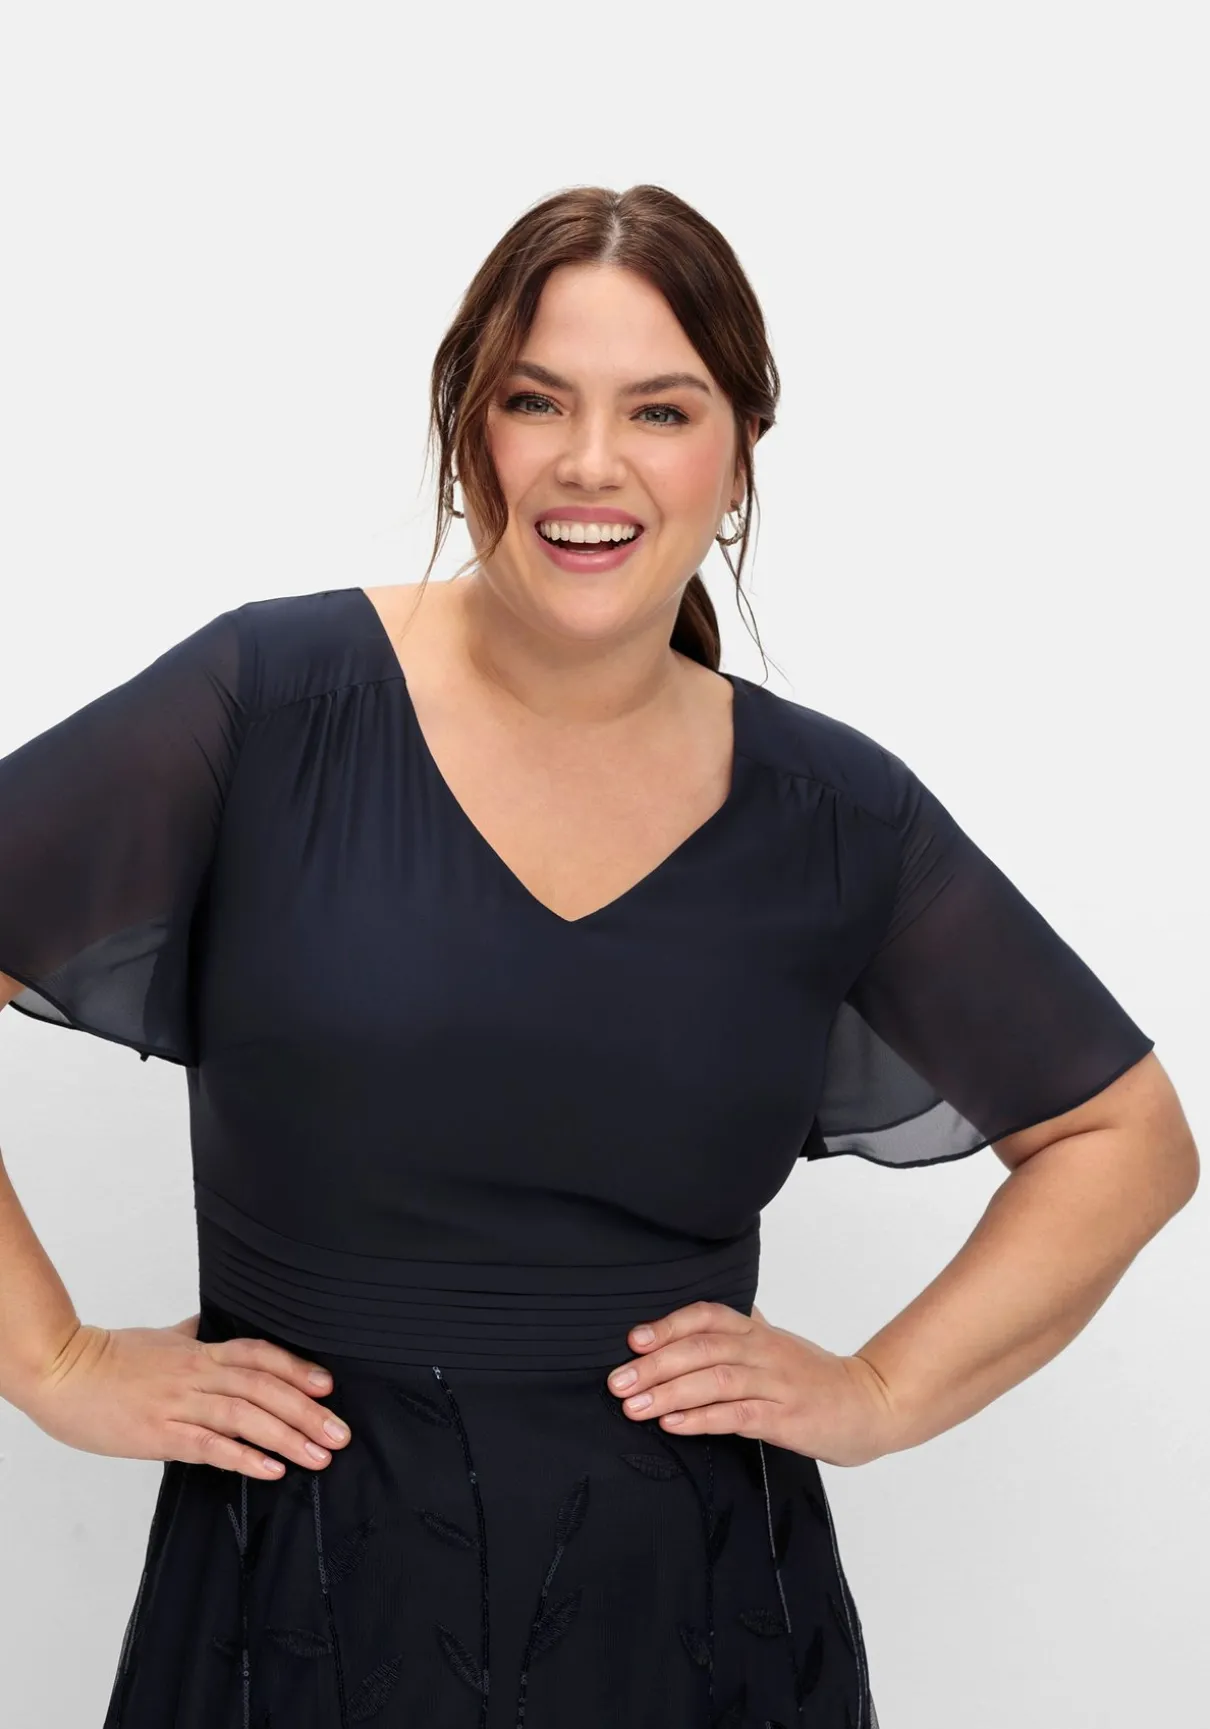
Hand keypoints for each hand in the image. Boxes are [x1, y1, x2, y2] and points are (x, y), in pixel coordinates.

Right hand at [18, 1315, 352, 1480]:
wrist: (61, 1372)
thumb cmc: (109, 1356)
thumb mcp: (160, 1338)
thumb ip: (193, 1333)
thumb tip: (212, 1324)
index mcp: (200, 1351)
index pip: (260, 1356)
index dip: (297, 1368)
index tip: (329, 1387)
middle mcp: (197, 1374)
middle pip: (264, 1387)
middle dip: (307, 1411)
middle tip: (340, 1434)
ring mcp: (179, 1404)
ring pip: (245, 1417)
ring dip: (287, 1437)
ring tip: (318, 1456)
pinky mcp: (159, 1434)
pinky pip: (209, 1446)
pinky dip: (243, 1458)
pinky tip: (270, 1470)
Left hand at [605, 1301, 894, 1466]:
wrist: (871, 1404)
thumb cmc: (816, 1377)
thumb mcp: (776, 1345)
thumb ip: (742, 1331)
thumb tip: (702, 1318)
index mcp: (757, 1332)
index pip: (706, 1316)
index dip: (668, 1325)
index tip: (632, 1340)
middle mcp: (763, 1351)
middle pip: (702, 1348)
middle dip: (655, 1364)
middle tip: (617, 1381)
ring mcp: (775, 1384)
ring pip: (715, 1379)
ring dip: (669, 1392)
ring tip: (634, 1406)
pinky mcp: (786, 1418)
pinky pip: (738, 1415)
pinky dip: (702, 1418)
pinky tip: (673, 1425)